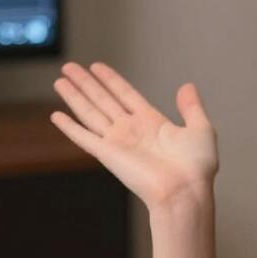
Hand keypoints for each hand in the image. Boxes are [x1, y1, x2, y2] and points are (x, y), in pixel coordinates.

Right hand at [50, 62, 218, 211]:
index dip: (110, 80)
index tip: (96, 67)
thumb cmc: (196, 168)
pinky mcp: (108, 155)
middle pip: (103, 100)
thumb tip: (187, 86)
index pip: (125, 94)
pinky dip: (69, 128)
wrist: (185, 191)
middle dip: (86, 83)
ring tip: (59, 80)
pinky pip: (84, 138)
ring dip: (74, 96)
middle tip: (69, 67)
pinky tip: (55, 116)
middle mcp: (132, 130)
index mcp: (152, 122)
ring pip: (90, 113)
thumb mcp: (200, 129)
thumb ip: (191, 108)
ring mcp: (118, 142)